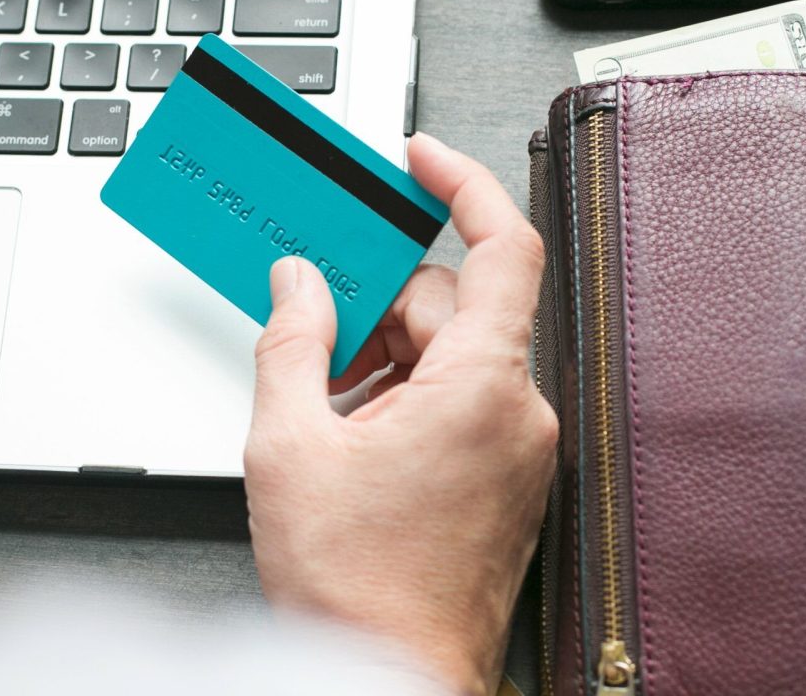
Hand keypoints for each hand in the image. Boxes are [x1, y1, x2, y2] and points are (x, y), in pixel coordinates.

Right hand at [244, 134, 557, 694]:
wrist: (391, 677)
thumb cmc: (356, 588)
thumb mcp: (289, 446)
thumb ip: (292, 342)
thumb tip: (298, 284)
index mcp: (481, 388)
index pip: (504, 246)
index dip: (462, 184)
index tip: (419, 160)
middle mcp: (516, 413)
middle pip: (453, 306)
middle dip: (379, 307)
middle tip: (315, 329)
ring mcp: (516, 450)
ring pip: (452, 357)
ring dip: (386, 361)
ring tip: (325, 412)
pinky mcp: (505, 479)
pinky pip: (460, 402)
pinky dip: (406, 399)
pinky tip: (353, 437)